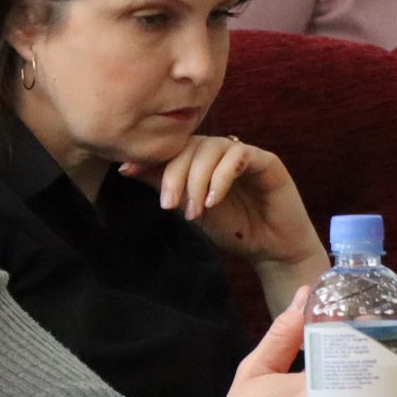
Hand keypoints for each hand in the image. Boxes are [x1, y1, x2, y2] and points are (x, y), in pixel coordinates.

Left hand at [135, 135, 323, 294]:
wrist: (270, 250)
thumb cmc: (233, 229)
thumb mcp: (190, 208)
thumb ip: (165, 186)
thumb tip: (126, 168)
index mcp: (203, 159)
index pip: (174, 148)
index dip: (152, 157)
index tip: (128, 171)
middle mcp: (223, 152)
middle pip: (190, 146)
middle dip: (174, 174)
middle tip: (168, 204)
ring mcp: (245, 154)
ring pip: (212, 148)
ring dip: (197, 179)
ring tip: (194, 210)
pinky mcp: (267, 161)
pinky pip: (240, 156)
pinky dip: (222, 177)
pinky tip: (213, 200)